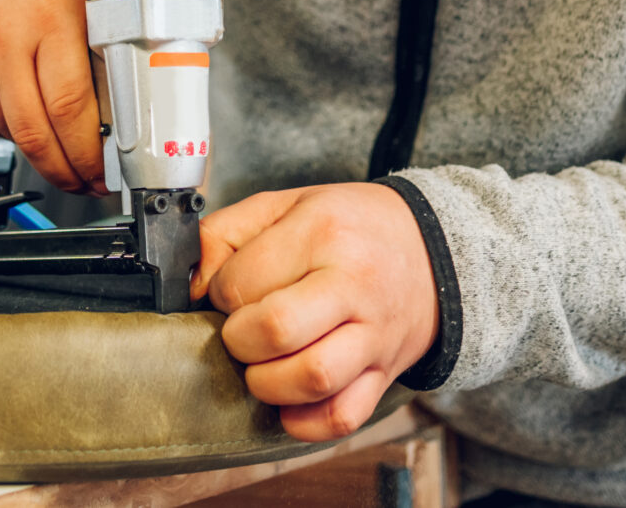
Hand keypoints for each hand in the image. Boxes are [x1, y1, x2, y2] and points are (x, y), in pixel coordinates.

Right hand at [0, 0, 107, 193]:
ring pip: (9, 134)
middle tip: (89, 181)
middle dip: (67, 171)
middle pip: (35, 134)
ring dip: (41, 151)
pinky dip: (11, 128)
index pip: (69, 106)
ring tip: (64, 146)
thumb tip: (131, 113)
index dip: (89, 152)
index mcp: (45, 17)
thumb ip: (109, 49)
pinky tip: (28, 110)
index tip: (106, 170)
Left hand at [194, 183, 439, 441]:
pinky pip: (342, 416)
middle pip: (275, 330)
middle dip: (237, 341)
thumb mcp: (286, 204)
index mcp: (323, 232)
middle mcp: (354, 284)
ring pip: (311, 378)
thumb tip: (192, 284)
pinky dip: (303, 421)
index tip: (228, 293)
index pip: (243, 281)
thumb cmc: (351, 226)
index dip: (220, 294)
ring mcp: (374, 334)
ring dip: (266, 383)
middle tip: (239, 332)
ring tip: (260, 366)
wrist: (433, 250)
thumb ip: (224, 233)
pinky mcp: (385, 373)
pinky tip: (287, 402)